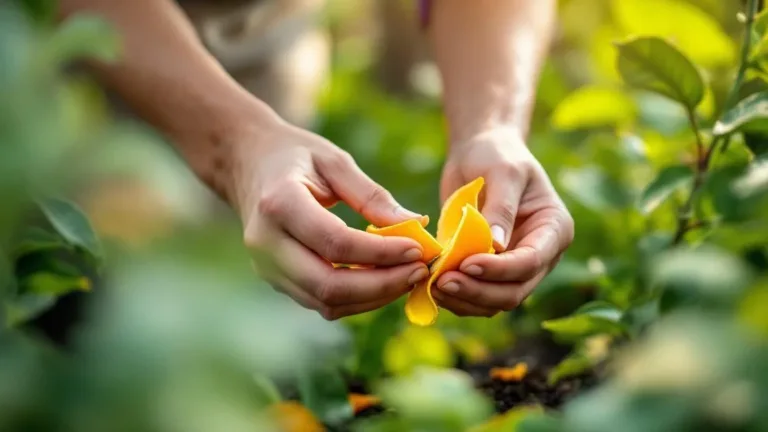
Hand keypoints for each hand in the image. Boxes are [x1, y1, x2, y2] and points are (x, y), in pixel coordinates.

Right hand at [226, 119, 429, 319]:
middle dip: (382, 285)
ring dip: (374, 297)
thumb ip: (372, 195)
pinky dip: (358, 298)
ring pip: (326, 302)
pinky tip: (385, 280)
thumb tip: (417, 224)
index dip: (381, 253)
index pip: (335, 243)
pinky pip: (321, 302)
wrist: (245, 163)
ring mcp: (266, 267)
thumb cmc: (295, 156)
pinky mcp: (276, 280)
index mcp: (279, 204)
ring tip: (408, 276)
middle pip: (328, 285)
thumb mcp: (334, 161)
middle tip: (420, 271)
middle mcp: (266, 243)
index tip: (419, 249)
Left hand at [433, 126, 573, 316]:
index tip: (467, 264)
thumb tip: (497, 246)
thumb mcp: (502, 172)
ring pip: (495, 302)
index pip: (532, 261)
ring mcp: (515, 268)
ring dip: (465, 299)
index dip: (500, 269)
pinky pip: (477, 297)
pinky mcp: (491, 272)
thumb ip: (501, 209)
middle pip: (515, 291)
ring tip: (434, 285)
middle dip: (479, 290)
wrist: (479, 153)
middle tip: (443, 281)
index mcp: (554, 229)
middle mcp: (540, 255)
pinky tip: (432, 286)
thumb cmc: (496, 154)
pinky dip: (457, 297)